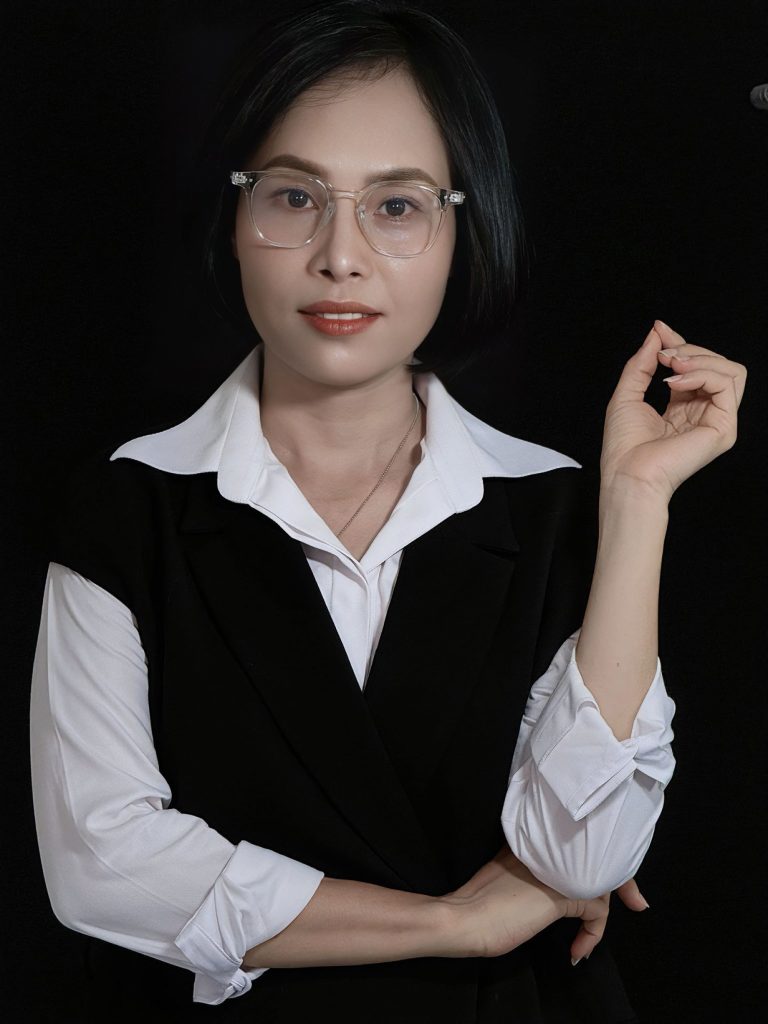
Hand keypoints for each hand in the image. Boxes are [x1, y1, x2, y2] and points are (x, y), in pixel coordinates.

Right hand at [442, 844, 649, 963]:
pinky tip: (577, 950)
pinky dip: (593, 934)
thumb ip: (529, 868)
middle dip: (623, 880)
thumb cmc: (477, 903)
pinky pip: (597, 911)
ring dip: (607, 911)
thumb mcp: (507, 877)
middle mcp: (549, 848)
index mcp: (533, 840)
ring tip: (590, 938)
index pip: (579, 842)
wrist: (464, 917)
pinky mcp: (562, 893)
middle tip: (637, 902)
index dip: (599, 858)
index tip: (610, 882)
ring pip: (603, 881)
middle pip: (598, 855)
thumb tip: (548, 887)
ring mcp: (556, 868)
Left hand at [599, 319, 745, 503]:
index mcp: (683, 408)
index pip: (696, 366)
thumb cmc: (624, 447)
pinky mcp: (723, 428)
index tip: (660, 331)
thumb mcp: (627, 393)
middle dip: (689, 349)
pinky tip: (675, 382)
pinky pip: (726, 384)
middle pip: (717, 364)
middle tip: (664, 354)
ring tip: (672, 365)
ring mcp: (716, 421)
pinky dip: (701, 373)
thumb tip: (657, 332)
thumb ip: (643, 362)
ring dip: (699, 359)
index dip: (680, 343)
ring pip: (729, 371)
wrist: (627, 475)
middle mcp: (703, 413)